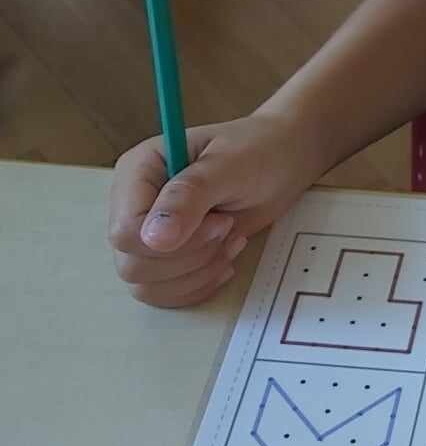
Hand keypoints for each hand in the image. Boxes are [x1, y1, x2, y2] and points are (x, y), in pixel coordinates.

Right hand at [108, 111, 321, 307]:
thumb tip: (155, 239)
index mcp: (137, 171)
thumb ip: (189, 197)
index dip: (172, 241)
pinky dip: (199, 285)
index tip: (219, 222)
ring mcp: (146, 234)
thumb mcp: (229, 166)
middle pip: (132, 264)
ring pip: (146, 285)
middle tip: (228, 228)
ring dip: (197, 273)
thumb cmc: (258, 152)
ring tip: (230, 240)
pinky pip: (163, 293)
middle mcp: (132, 205)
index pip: (125, 231)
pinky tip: (225, 260)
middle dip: (189, 257)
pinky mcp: (164, 257)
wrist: (281, 163)